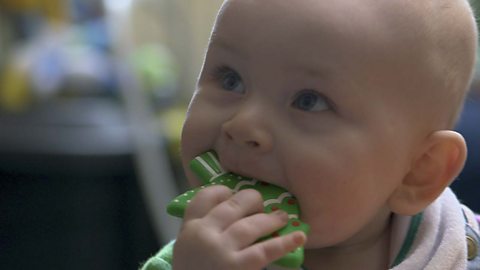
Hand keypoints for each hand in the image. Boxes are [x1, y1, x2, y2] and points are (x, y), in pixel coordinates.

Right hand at [172, 185, 306, 269]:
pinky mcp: (236, 267)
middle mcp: (203, 235)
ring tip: (283, 218)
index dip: (222, 191)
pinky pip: (264, 250)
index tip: (233, 194)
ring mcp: (220, 250)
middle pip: (232, 205)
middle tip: (262, 205)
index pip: (204, 198)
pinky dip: (284, 243)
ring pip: (250, 225)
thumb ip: (204, 234)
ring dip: (270, 219)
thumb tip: (236, 217)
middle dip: (251, 201)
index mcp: (189, 229)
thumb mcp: (188, 252)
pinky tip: (298, 238)